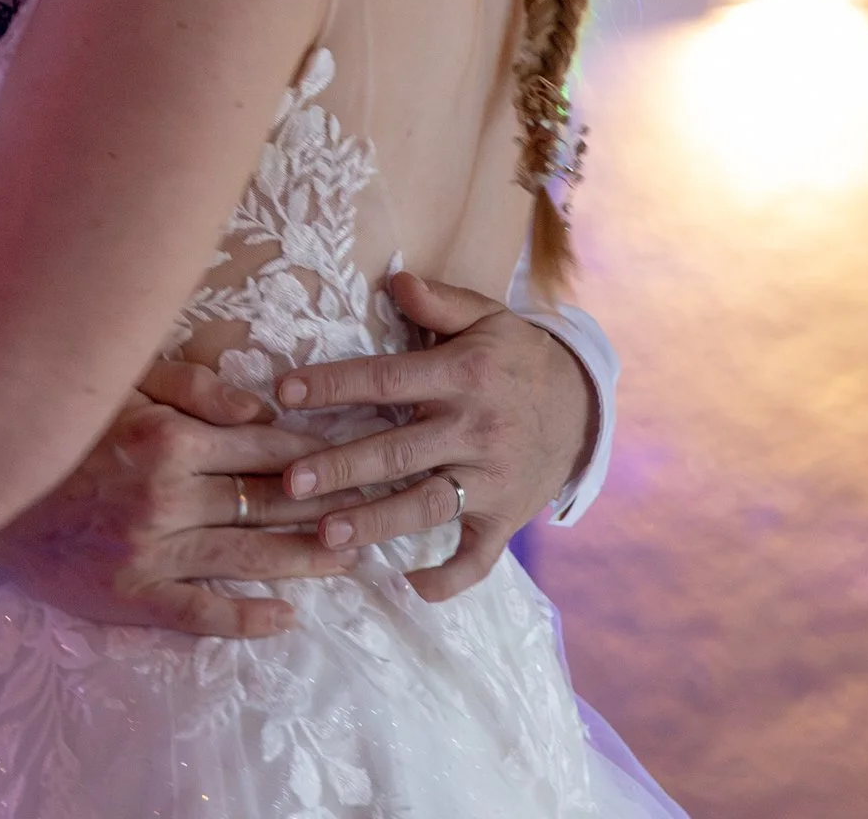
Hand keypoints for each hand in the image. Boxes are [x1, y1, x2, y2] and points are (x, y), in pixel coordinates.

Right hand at [0, 361, 377, 639]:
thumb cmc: (59, 429)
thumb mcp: (122, 385)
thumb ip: (195, 387)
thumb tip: (266, 405)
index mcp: (169, 439)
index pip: (267, 448)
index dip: (321, 455)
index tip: (363, 455)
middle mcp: (168, 496)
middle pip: (270, 504)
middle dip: (332, 508)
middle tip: (382, 512)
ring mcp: (152, 552)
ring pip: (250, 557)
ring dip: (308, 560)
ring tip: (353, 561)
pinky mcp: (131, 597)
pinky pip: (202, 612)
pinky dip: (248, 617)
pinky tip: (286, 618)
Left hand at [267, 272, 595, 601]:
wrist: (584, 406)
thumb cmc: (515, 357)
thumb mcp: (487, 316)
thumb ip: (440, 301)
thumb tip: (394, 279)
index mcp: (464, 375)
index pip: (387, 380)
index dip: (335, 385)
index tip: (283, 392)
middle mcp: (476, 429)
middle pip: (400, 452)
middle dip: (343, 468)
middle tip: (290, 482)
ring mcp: (492, 479)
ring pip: (428, 505)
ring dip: (377, 523)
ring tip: (327, 534)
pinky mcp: (507, 517)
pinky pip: (479, 555)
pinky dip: (450, 577)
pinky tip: (410, 586)